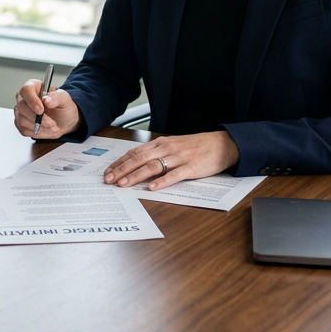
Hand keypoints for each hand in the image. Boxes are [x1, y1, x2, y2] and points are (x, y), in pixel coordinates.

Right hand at [12, 79, 81, 138]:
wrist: (63, 121)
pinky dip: (37, 132)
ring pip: (22, 120)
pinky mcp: (20, 123)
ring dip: (39, 126)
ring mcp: (20, 111)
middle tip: (51, 123)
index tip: (41, 110)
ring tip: (52, 127)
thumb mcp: (65, 99)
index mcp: (33, 86)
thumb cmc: (62, 107)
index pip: (26, 90)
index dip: (32, 101)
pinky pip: (24, 129)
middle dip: (37, 118)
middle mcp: (24, 98)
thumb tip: (46, 100)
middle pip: (22, 107)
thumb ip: (56, 97)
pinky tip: (46, 129)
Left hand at [102, 131, 239, 191]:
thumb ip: (157, 153)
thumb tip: (137, 164)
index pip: (135, 153)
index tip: (108, 172)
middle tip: (109, 180)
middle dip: (122, 170)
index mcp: (161, 143)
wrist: (222, 144)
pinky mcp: (191, 168)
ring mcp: (179, 158)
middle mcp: (167, 148)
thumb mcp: (173, 146)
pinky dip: (162, 181)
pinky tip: (152, 188)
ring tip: (124, 184)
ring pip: (152, 166)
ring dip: (136, 176)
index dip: (120, 163)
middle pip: (139, 159)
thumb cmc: (196, 146)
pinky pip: (174, 175)